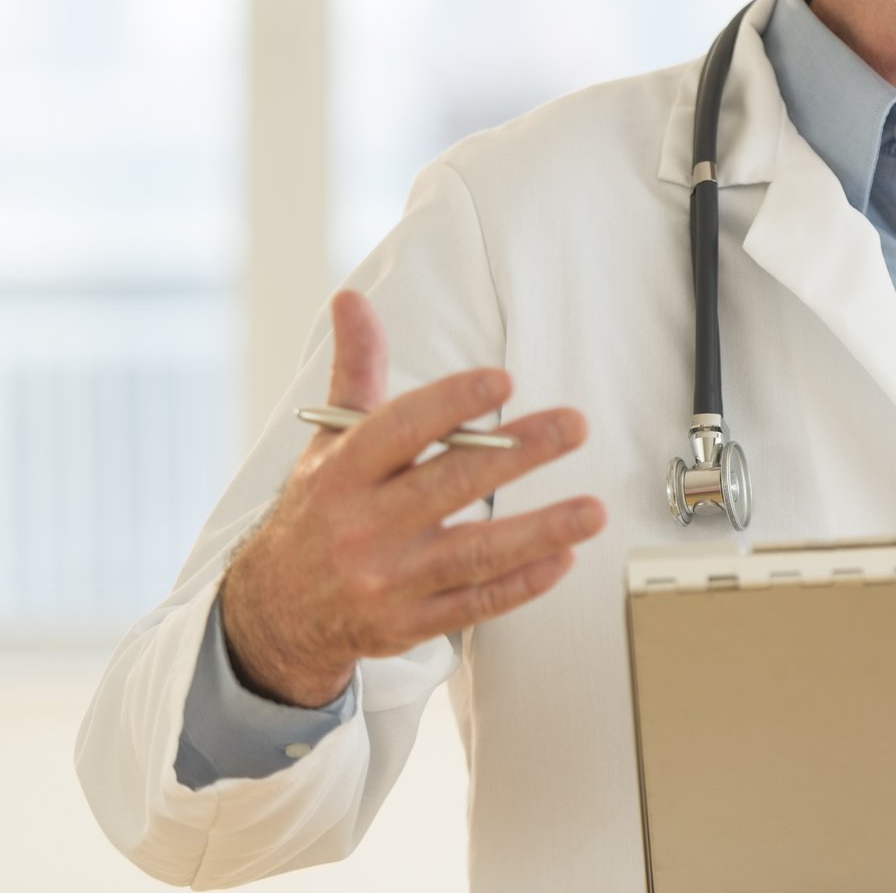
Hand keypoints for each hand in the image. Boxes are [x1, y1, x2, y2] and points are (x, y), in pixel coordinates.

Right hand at [218, 290, 605, 706]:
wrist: (274, 612)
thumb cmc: (318, 510)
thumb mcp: (327, 441)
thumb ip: (356, 372)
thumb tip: (351, 299)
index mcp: (342, 473)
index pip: (398, 430)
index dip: (451, 403)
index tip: (502, 380)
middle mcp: (363, 526)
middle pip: (448, 485)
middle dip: (517, 454)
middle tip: (573, 427)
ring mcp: (387, 580)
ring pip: (472, 554)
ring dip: (539, 532)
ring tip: (593, 510)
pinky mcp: (409, 624)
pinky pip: (473, 605)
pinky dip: (521, 584)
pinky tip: (563, 559)